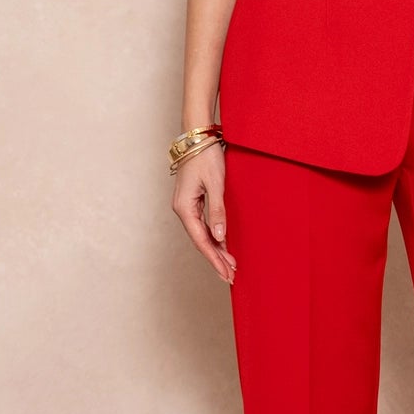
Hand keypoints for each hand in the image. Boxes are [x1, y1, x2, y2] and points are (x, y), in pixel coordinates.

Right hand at [172, 144, 236, 283]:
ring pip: (201, 234)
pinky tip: (223, 245)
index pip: (201, 240)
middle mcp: (182, 209)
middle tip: (231, 276)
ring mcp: (186, 205)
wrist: (197, 137)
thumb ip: (217, 211)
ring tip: (230, 265)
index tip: (226, 273)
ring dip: (216, 249)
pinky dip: (214, 236)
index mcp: (184, 208)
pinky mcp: (192, 201)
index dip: (214, 259)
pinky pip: (202, 224)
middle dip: (216, 259)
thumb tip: (219, 236)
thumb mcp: (216, 184)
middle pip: (200, 241)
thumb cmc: (205, 156)